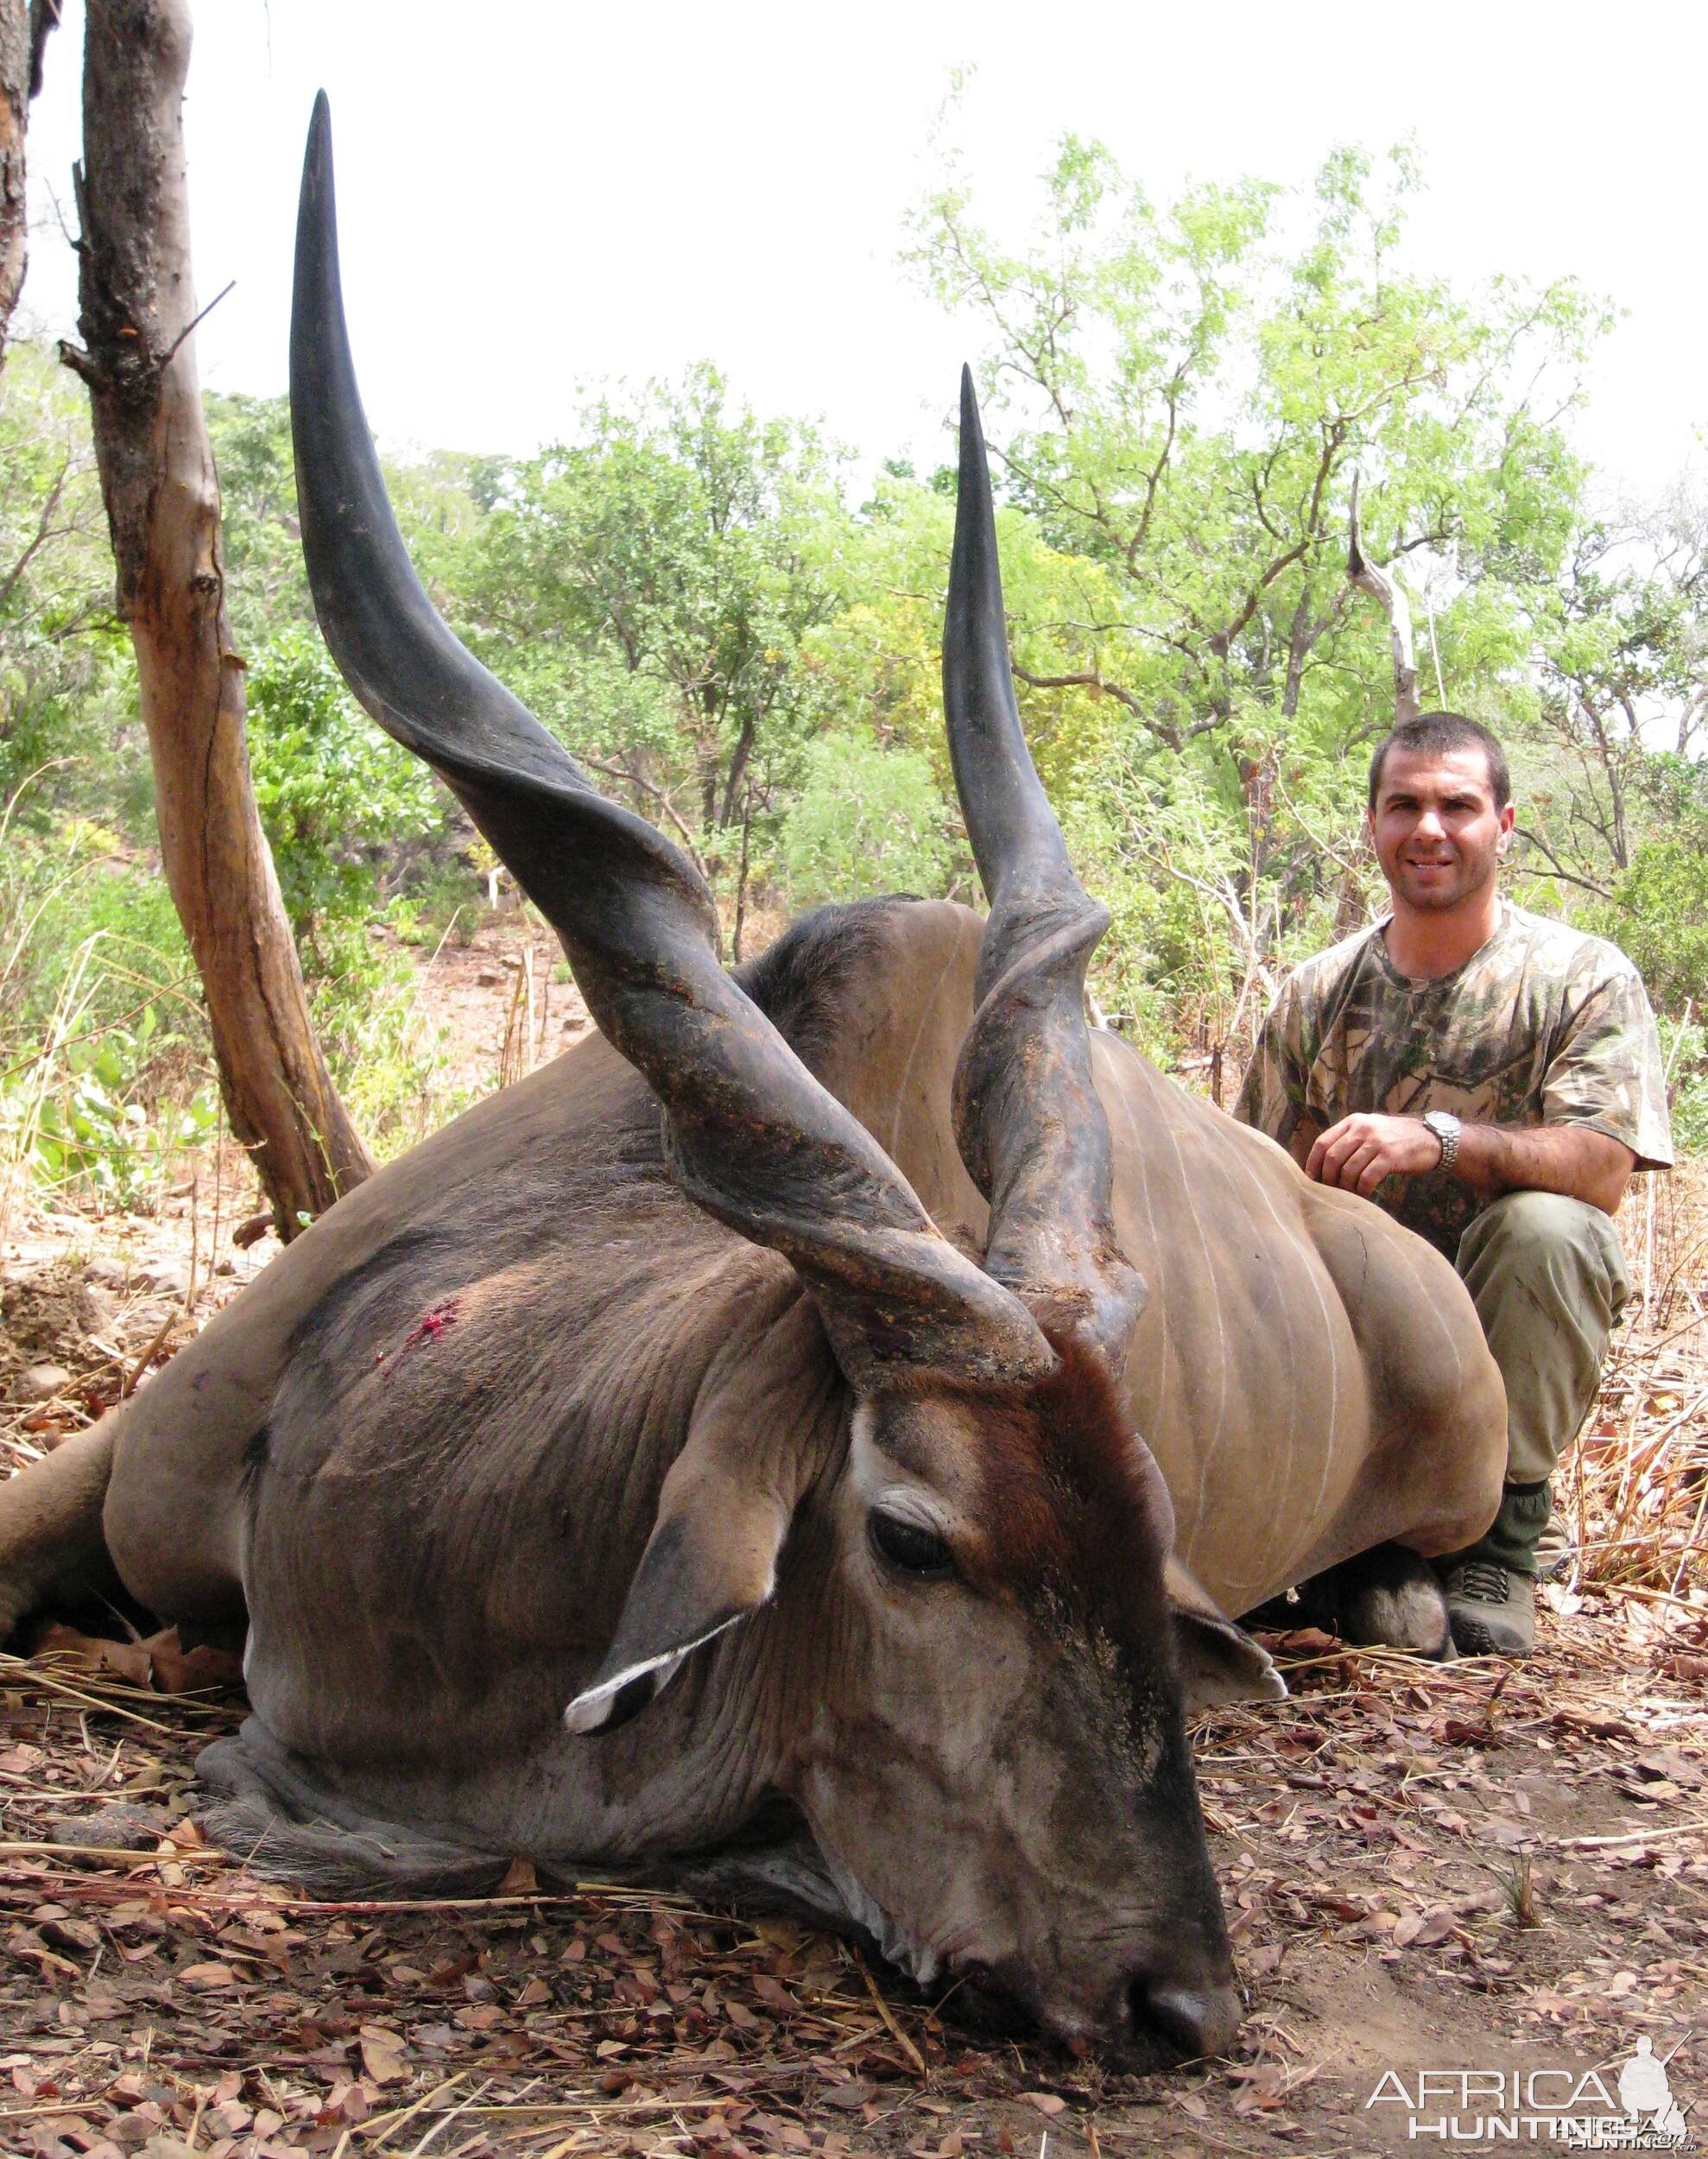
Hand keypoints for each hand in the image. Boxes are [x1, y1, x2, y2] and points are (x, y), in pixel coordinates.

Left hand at [1305, 1113, 1444, 1197]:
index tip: (1311, 1180)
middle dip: (1328, 1179)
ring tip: (1350, 1194)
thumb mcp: (1371, 1130)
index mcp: (1353, 1122)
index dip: (1313, 1163)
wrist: (1432, 1139)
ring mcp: (1376, 1142)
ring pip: (1348, 1170)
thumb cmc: (1397, 1139)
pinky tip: (1365, 1194)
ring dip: (1346, 1187)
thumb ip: (1349, 1141)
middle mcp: (1362, 1129)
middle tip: (1331, 1192)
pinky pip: (1367, 1178)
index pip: (1322, 1142)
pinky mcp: (1390, 1156)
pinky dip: (1362, 1190)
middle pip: (1332, 1158)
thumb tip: (1323, 1166)